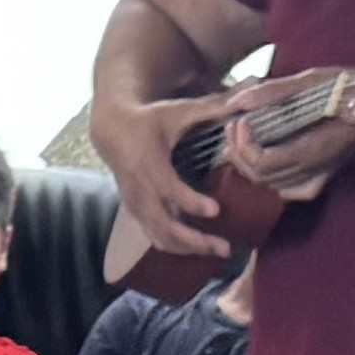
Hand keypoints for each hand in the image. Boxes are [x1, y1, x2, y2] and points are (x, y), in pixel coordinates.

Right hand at [90, 82, 227, 262]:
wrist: (112, 131)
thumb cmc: (149, 120)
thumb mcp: (177, 111)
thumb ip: (209, 109)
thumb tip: (243, 103)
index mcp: (149, 162)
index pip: (169, 189)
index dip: (191, 202)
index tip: (215, 210)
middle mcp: (140, 188)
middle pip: (164, 224)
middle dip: (194, 240)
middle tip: (225, 248)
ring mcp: (136, 204)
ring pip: (159, 236)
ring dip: (189, 249)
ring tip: (219, 251)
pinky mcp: (136, 212)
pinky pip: (154, 237)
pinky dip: (177, 248)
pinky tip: (200, 250)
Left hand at [221, 64, 354, 200]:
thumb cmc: (347, 87)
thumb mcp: (311, 80)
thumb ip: (274, 92)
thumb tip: (238, 101)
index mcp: (311, 148)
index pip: (263, 163)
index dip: (243, 145)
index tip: (239, 121)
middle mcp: (313, 169)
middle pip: (260, 177)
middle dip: (238, 153)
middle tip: (232, 126)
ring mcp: (317, 176)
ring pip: (270, 185)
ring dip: (248, 164)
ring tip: (239, 137)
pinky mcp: (320, 177)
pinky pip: (287, 188)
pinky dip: (269, 177)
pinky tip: (263, 158)